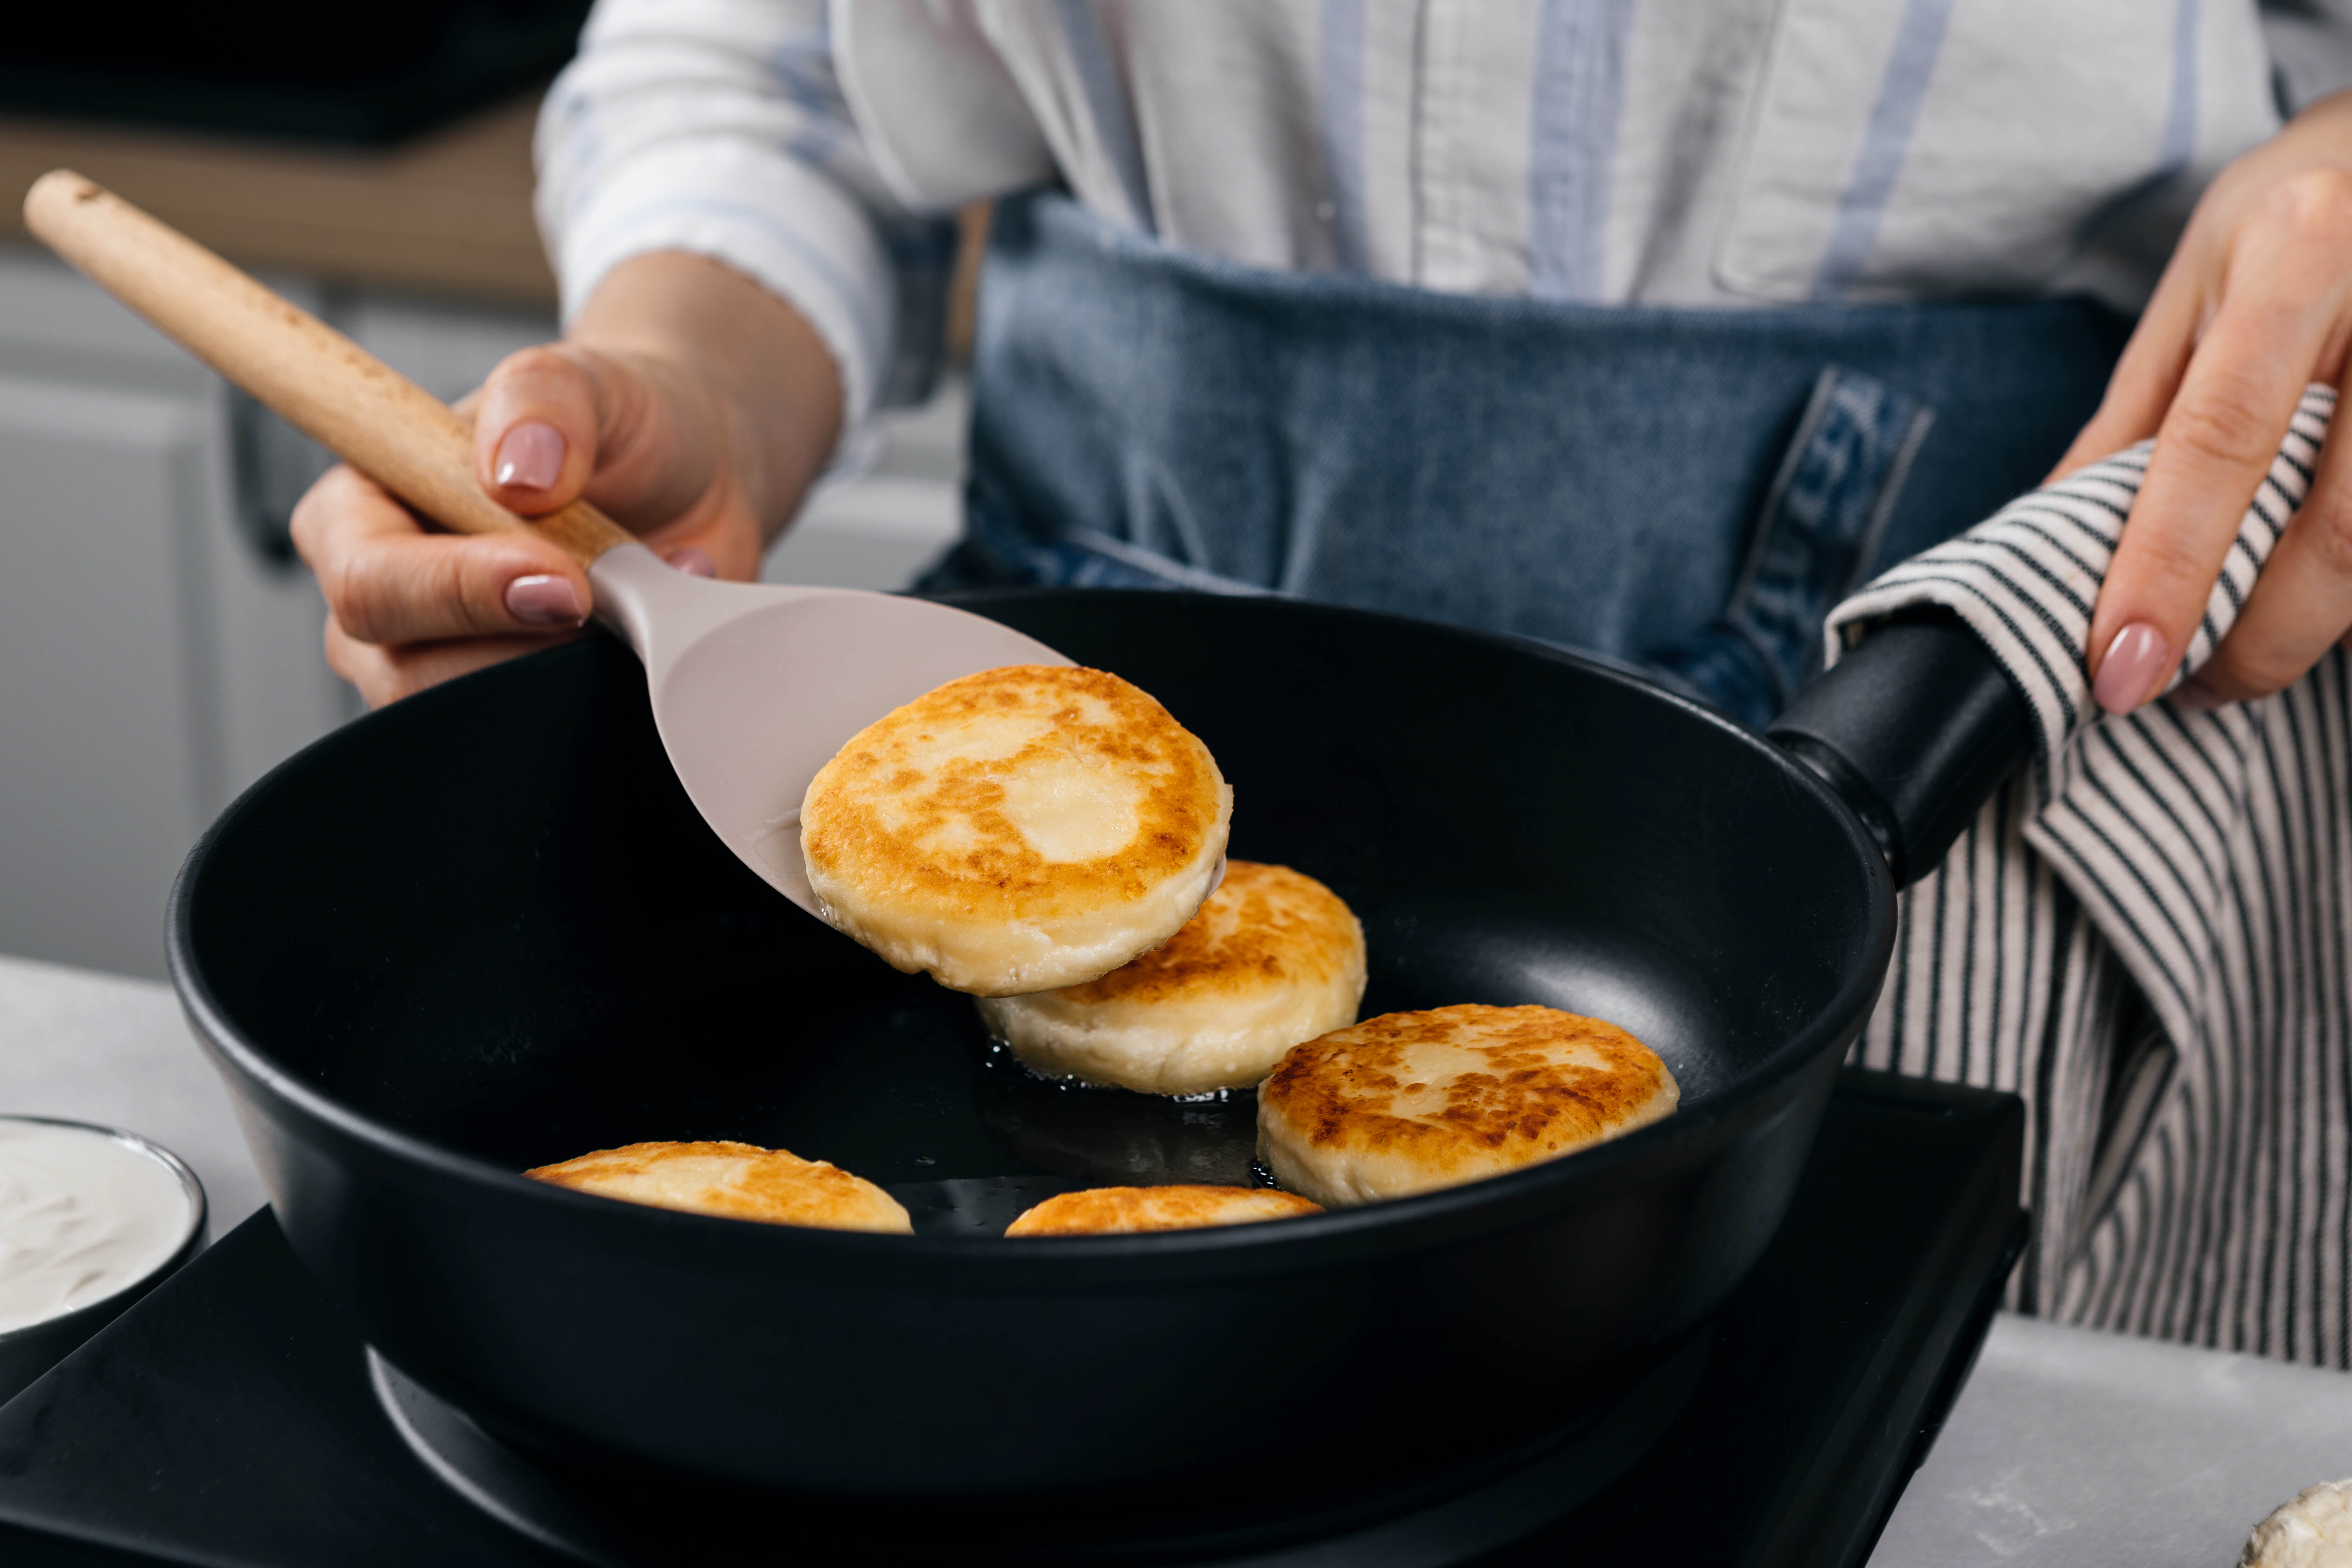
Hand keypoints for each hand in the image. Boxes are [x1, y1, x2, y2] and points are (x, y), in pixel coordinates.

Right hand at [293, 251, 841, 706]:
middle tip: (614, 599)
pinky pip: (544, 733)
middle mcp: (388, 599)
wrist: (688, 468)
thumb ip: (543, 401)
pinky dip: (610, 695)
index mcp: (360, 512)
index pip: (370, 581)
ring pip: (477, 719)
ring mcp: (445, 662)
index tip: (563, 579)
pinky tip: (655, 639)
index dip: (459, 591)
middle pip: (408, 674)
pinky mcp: (515, 703)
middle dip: (525, 647)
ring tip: (643, 600)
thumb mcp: (584, 380)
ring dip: (574, 673)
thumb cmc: (612, 421)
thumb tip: (517, 472)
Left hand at [2062, 90, 2351, 714]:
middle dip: (2258, 636)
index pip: (2219, 441)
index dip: (2167, 569)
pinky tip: (2316, 603)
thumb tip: (2054, 541)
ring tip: (2243, 657)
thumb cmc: (2295, 214)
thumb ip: (2134, 419)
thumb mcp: (2196, 290)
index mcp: (2302, 254)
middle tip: (2191, 687)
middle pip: (2340, 526)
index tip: (2121, 669)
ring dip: (2314, 627)